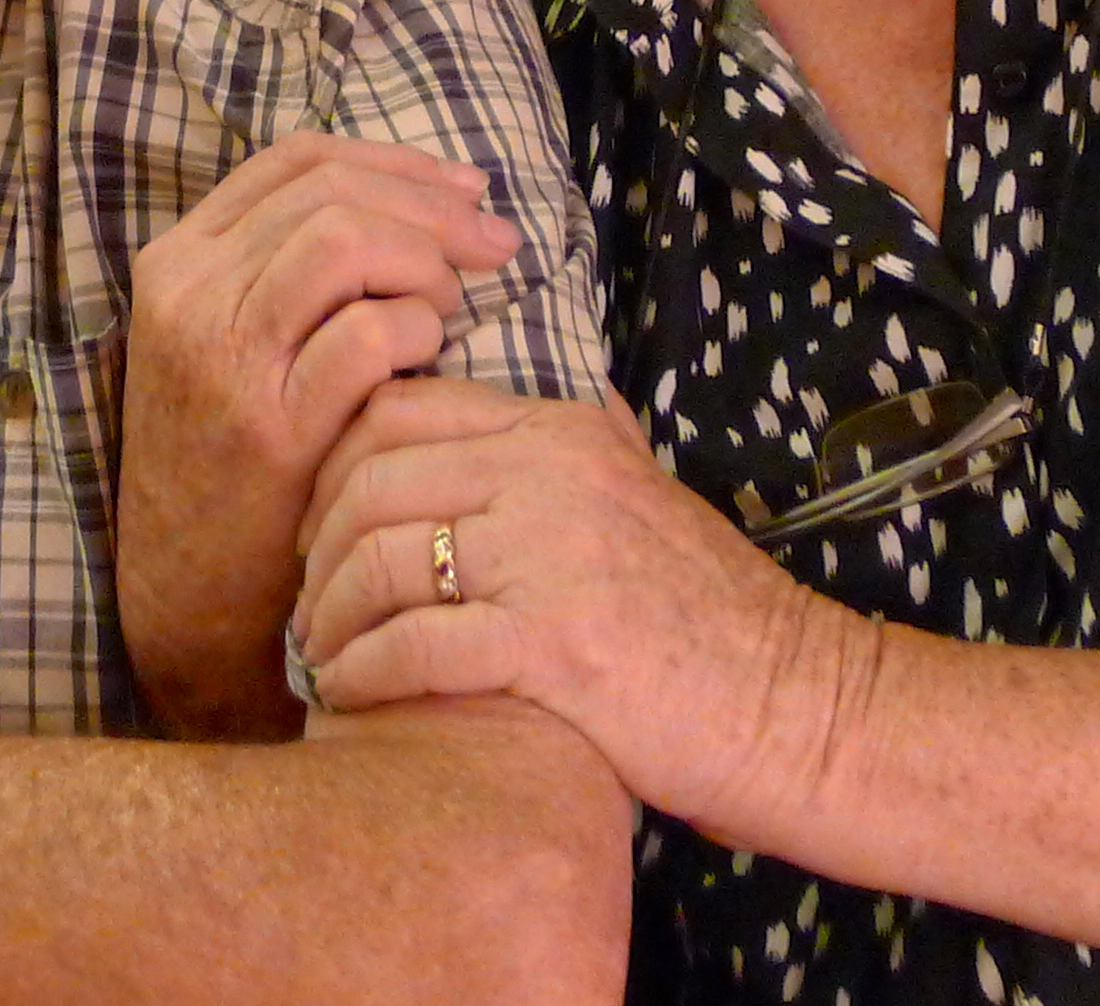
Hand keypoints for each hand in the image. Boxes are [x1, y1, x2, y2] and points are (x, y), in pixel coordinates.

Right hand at [119, 134, 523, 737]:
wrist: (185, 587)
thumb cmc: (231, 454)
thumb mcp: (231, 340)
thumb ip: (290, 269)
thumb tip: (425, 203)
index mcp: (180, 258)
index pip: (298, 160)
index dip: (396, 161)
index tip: (465, 187)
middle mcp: (189, 292)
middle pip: (333, 194)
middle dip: (433, 208)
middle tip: (495, 244)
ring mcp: (222, 356)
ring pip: (347, 243)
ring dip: (424, 264)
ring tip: (450, 308)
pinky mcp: (266, 425)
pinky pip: (366, 334)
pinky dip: (416, 330)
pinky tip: (428, 356)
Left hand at [294, 376, 865, 842]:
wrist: (792, 702)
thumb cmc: (711, 614)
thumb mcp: (647, 491)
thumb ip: (587, 442)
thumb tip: (545, 396)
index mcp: (563, 432)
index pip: (401, 408)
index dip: (335, 462)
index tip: (320, 522)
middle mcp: (550, 477)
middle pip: (372, 478)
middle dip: (316, 543)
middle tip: (307, 597)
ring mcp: (550, 558)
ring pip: (381, 556)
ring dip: (330, 614)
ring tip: (322, 655)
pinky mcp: (552, 646)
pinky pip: (416, 645)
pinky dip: (364, 672)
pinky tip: (352, 695)